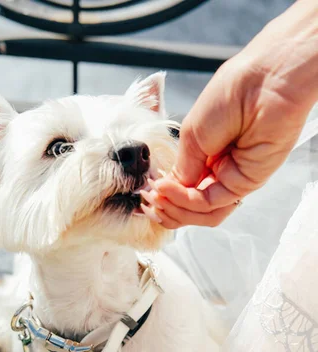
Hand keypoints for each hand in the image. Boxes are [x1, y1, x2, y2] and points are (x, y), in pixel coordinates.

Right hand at [141, 0, 317, 228]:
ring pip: (201, 212)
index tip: (145, 194)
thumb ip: (182, 169)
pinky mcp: (246, 184)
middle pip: (190, 206)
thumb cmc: (230, 94)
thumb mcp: (191, 134)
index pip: (183, 188)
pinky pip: (213, 204)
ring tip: (158, 199)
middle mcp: (219, 170)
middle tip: (149, 202)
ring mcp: (232, 178)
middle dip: (166, 208)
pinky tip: (170, 190)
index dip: (163, 196)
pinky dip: (188, 203)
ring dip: (176, 211)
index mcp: (206, 155)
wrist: (264, 82)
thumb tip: (167, 193)